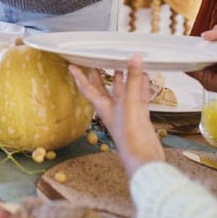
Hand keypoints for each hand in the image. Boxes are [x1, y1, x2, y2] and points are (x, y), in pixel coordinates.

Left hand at [69, 57, 164, 176]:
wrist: (144, 160)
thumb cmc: (131, 137)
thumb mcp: (131, 103)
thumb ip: (133, 80)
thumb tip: (134, 57)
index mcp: (103, 107)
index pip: (87, 88)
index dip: (79, 77)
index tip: (72, 65)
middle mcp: (113, 109)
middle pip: (103, 88)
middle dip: (100, 74)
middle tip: (96, 59)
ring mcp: (126, 113)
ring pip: (123, 91)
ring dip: (123, 78)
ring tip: (123, 63)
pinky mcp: (139, 117)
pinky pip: (139, 97)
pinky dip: (141, 87)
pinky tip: (145, 77)